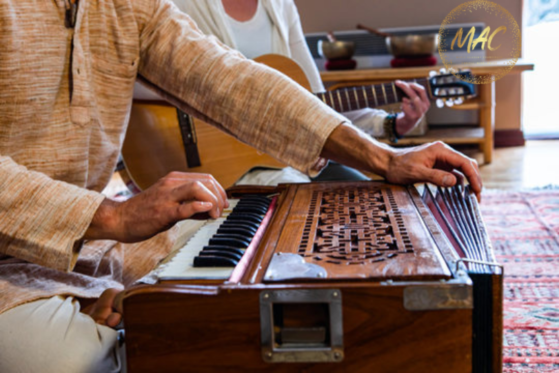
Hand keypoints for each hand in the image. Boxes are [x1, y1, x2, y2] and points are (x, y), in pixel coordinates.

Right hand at [85, 172, 227, 242]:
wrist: (119, 219)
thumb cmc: (144, 213)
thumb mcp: (170, 203)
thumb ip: (190, 205)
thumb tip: (212, 210)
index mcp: (174, 179)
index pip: (206, 178)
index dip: (220, 190)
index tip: (224, 203)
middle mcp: (171, 184)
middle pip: (206, 181)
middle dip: (220, 195)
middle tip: (222, 209)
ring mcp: (167, 197)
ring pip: (198, 188)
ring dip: (213, 200)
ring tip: (216, 213)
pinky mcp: (163, 212)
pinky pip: (186, 206)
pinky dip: (200, 206)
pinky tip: (208, 212)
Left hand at [385, 141, 481, 200]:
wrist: (387, 163)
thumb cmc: (399, 167)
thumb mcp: (416, 173)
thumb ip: (435, 176)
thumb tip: (454, 182)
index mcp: (440, 150)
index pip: (464, 162)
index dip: (473, 176)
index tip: (477, 189)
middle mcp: (443, 152)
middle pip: (466, 164)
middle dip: (474, 179)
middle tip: (478, 196)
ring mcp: (441, 159)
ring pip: (462, 169)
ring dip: (468, 181)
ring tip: (472, 197)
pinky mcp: (438, 165)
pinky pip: (453, 173)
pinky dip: (459, 182)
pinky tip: (461, 192)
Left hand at [394, 80, 429, 136]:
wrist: (407, 124)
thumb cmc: (410, 110)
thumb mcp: (414, 102)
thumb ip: (413, 94)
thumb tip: (404, 83)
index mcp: (426, 102)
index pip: (422, 89)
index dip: (413, 84)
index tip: (404, 82)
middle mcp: (425, 107)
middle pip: (416, 93)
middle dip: (405, 86)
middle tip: (397, 82)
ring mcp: (419, 112)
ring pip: (413, 99)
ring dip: (405, 96)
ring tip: (402, 98)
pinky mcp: (412, 117)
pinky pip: (406, 106)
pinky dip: (403, 105)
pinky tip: (403, 108)